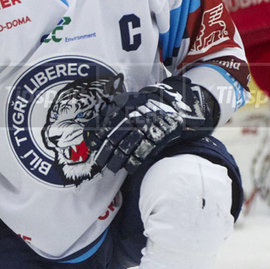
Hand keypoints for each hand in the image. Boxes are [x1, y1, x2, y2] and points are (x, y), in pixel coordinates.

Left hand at [88, 75, 218, 173]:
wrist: (177, 103)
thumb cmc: (148, 104)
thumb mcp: (129, 100)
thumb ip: (112, 110)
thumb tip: (94, 127)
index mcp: (126, 106)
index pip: (107, 124)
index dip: (98, 137)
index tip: (92, 147)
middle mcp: (135, 116)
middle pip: (115, 138)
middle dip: (106, 153)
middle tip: (99, 163)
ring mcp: (147, 127)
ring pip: (128, 147)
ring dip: (118, 160)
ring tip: (112, 168)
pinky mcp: (158, 136)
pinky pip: (143, 152)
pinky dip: (135, 162)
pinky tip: (129, 168)